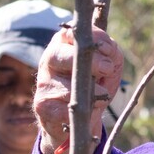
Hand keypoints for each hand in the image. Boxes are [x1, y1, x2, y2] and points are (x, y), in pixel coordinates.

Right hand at [33, 26, 123, 153]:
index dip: (91, 38)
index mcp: (62, 44)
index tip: (108, 50)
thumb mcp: (108, 66)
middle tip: (107, 69)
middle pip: (61, 55)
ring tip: (101, 97)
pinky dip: (82, 111)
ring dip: (91, 93)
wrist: (77, 121)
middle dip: (89, 61)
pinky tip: (87, 112)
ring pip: (67, 85)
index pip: (71, 32)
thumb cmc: (93, 86)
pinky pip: (65, 107)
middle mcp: (48, 60)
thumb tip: (107, 49)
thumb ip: (111, 52)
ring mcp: (43, 82)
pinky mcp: (42, 105)